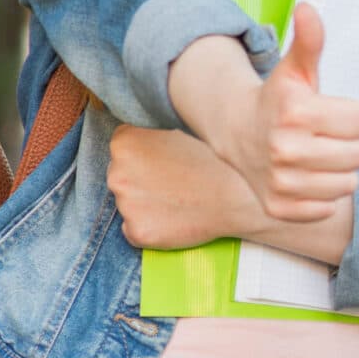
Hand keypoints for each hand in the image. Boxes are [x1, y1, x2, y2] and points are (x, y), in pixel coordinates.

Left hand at [107, 125, 260, 249]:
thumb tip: (145, 132)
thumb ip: (154, 129)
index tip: (166, 158)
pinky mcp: (138, 231)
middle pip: (122, 174)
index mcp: (125, 142)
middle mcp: (117, 173)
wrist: (241, 196)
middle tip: (176, 179)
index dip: (147, 152)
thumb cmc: (218, 159)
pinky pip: (134, 228)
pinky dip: (152, 225)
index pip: (124, 146)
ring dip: (148, 202)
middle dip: (143, 177)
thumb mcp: (182, 126)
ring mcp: (126, 204)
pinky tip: (176, 215)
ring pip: (129, 202)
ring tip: (181, 197)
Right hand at [227, 4, 358, 221]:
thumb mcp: (297, 70)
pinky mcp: (279, 208)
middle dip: (346, 144)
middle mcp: (283, 149)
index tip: (327, 113)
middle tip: (321, 137)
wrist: (237, 134)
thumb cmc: (279, 100)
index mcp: (294, 112)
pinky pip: (328, 207)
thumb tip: (307, 7)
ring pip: (349, 183)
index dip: (349, 115)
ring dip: (338, 171)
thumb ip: (310, 41)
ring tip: (315, 157)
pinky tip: (304, 178)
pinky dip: (322, 195)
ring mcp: (279, 182)